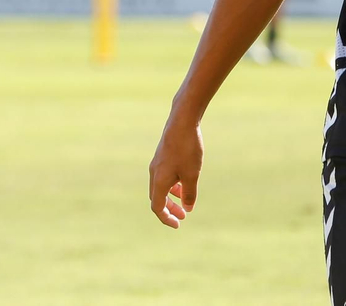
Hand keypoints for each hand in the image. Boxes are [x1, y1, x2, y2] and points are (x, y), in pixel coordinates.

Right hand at [148, 110, 203, 228]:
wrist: (182, 121)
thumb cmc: (187, 149)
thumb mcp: (192, 175)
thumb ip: (189, 193)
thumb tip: (188, 209)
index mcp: (159, 181)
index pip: (158, 208)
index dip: (166, 218)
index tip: (178, 225)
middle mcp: (154, 174)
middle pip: (157, 198)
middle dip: (169, 209)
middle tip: (183, 217)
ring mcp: (157, 163)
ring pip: (161, 187)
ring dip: (171, 197)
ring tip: (185, 201)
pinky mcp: (162, 155)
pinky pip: (164, 176)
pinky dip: (172, 184)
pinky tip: (185, 181)